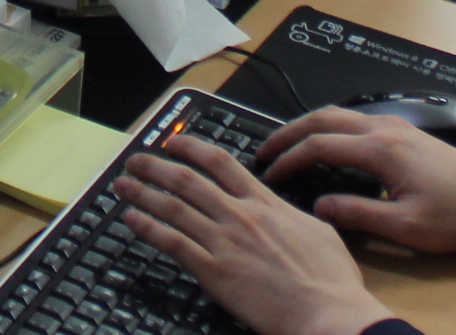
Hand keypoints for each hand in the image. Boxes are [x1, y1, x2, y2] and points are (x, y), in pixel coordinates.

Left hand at [113, 139, 388, 334]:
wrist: (329, 313)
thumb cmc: (331, 280)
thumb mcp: (318, 232)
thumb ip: (292, 215)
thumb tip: (284, 208)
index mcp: (265, 203)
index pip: (221, 163)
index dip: (191, 148)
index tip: (173, 142)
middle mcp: (240, 216)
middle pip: (188, 180)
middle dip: (156, 166)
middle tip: (136, 160)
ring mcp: (225, 242)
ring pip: (174, 207)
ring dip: (143, 193)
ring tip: (123, 185)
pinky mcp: (214, 272)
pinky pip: (173, 243)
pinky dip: (149, 229)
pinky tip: (133, 221)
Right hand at [253, 111, 455, 254]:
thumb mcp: (405, 227)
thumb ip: (358, 215)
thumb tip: (320, 207)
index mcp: (380, 150)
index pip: (320, 146)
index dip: (290, 159)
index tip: (271, 174)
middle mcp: (384, 129)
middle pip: (323, 118)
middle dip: (289, 132)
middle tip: (266, 150)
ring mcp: (394, 126)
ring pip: (338, 114)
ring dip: (309, 127)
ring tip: (288, 146)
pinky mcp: (403, 132)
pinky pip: (354, 120)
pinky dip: (330, 128)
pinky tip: (327, 146)